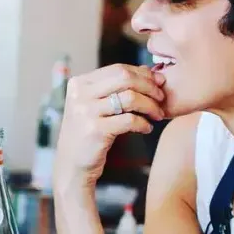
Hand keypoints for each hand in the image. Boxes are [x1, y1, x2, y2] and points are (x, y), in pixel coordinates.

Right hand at [55, 64, 164, 189]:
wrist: (72, 165)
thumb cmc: (88, 133)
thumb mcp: (94, 105)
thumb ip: (114, 87)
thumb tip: (148, 70)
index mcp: (79, 83)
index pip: (118, 69)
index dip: (143, 74)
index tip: (158, 82)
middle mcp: (80, 95)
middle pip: (125, 79)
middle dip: (149, 87)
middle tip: (161, 98)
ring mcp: (86, 112)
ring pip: (130, 98)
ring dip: (150, 106)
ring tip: (157, 115)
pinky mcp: (95, 130)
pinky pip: (130, 120)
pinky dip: (144, 123)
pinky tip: (147, 128)